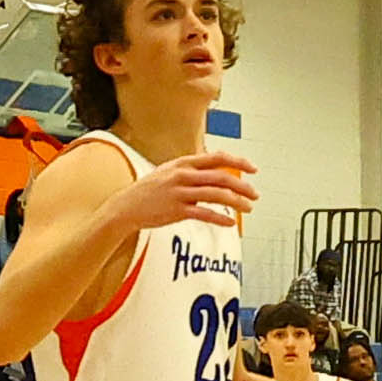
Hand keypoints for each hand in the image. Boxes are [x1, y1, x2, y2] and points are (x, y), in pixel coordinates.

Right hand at [104, 150, 259, 234]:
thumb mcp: (169, 171)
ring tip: (248, 208)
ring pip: (216, 195)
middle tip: (255, 194)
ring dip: (236, 202)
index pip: (217, 158)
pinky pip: (204, 214)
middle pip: (221, 177)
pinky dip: (220, 218)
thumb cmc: (149, 190)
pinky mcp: (176, 210)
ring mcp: (179, 193)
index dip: (238, 162)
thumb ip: (191, 170)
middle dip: (242, 186)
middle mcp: (183, 175)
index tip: (252, 169)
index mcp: (183, 163)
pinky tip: (230, 222)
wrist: (126, 206)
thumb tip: (214, 172)